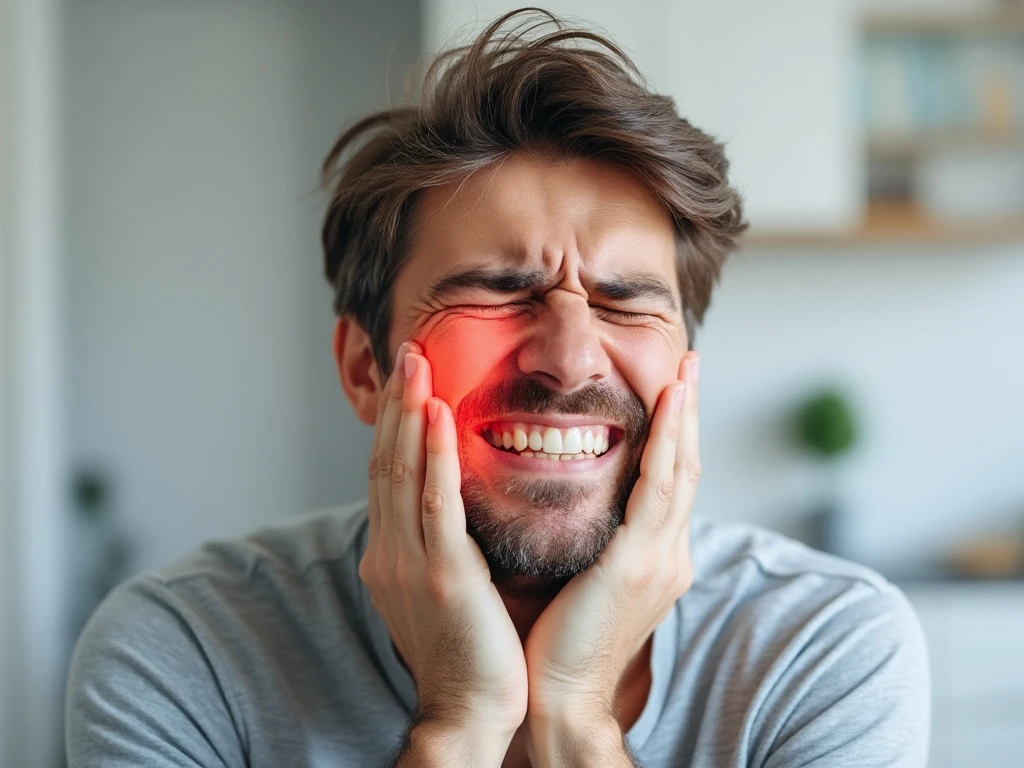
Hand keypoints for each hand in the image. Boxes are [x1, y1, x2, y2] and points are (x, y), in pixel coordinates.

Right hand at [358, 341, 527, 744]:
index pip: (389, 473)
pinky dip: (436, 456)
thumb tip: (454, 501)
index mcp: (391, 552)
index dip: (395, 422)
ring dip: (409, 413)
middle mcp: (390, 550)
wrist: (472, 710)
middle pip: (387, 461)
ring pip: (404, 472)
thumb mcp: (445, 583)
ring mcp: (411, 562)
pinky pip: (436, 504)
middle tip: (407, 350)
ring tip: (417, 363)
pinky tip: (439, 415)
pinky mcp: (442, 574)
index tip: (408, 378)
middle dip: (396, 403)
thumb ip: (442, 539)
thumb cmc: (470, 649)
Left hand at [523, 353, 700, 761]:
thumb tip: (585, 503)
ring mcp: (660, 559)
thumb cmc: (561, 638)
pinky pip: (655, 489)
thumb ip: (599, 540)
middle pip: (687, 469)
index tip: (675, 391)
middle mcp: (670, 554)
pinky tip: (667, 408)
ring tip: (685, 373)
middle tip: (690, 365)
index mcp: (658, 558)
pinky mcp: (637, 564)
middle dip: (690, 415)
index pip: (672, 484)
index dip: (677, 436)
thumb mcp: (590, 579)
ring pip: (679, 472)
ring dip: (683, 418)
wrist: (562, 695)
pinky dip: (666, 444)